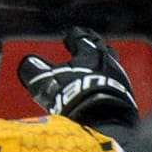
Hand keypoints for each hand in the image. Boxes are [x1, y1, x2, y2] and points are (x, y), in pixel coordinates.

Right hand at [16, 27, 137, 127]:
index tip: (70, 33)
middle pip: (102, 49)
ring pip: (111, 67)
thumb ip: (33, 69)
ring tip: (96, 68)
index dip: (74, 35)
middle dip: (94, 45)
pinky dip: (106, 83)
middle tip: (89, 42)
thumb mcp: (44, 81)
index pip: (81, 39)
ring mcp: (119, 80)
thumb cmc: (72, 94)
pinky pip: (115, 85)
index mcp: (90, 53)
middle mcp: (108, 63)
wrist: (103, 119)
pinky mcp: (125, 98)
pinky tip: (102, 89)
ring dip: (103, 65)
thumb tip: (27, 61)